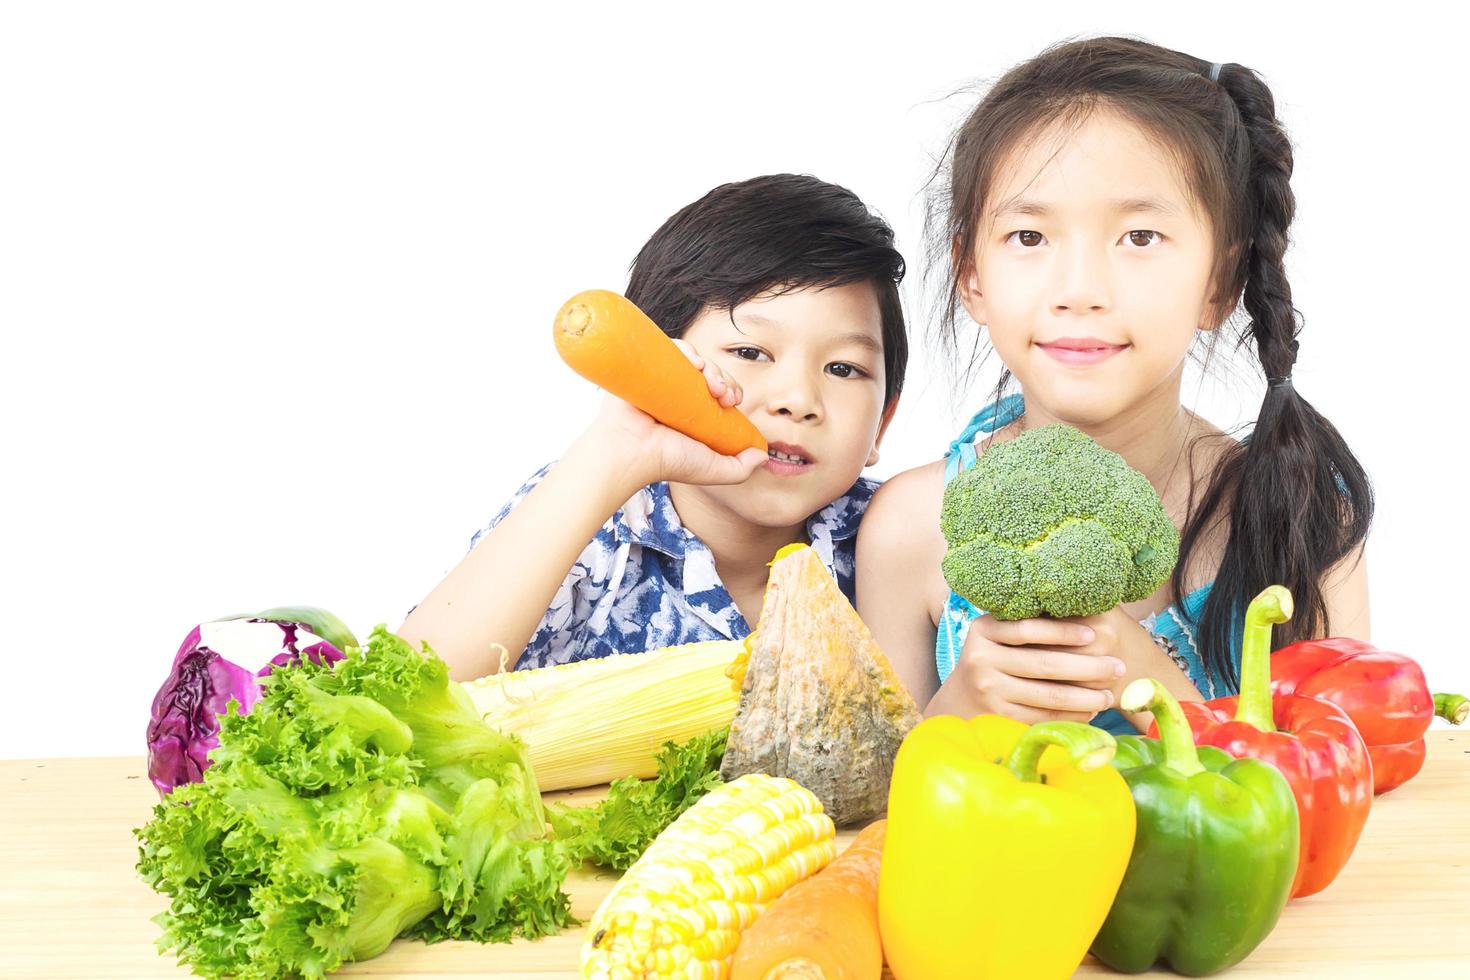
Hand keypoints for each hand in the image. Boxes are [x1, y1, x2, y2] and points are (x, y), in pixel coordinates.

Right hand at [579, 339, 767, 488]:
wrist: (632, 452)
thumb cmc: (667, 462)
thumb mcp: (713, 470)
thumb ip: (740, 468)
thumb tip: (763, 456)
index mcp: (692, 413)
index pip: (720, 390)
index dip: (732, 389)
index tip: (733, 401)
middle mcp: (677, 395)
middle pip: (710, 372)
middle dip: (725, 378)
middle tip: (723, 393)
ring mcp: (661, 379)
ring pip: (693, 359)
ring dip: (709, 364)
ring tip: (708, 379)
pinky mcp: (646, 367)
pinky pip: (669, 347)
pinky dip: (685, 349)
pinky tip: (693, 362)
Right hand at [929, 614, 1125, 723]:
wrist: (960, 698)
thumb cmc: (995, 659)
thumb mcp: (999, 636)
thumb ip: (1029, 624)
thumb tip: (1084, 608)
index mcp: (983, 630)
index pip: (1029, 628)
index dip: (1063, 632)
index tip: (1094, 635)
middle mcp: (981, 658)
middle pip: (1044, 664)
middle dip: (1088, 667)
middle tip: (1118, 667)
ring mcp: (988, 690)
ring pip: (1048, 695)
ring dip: (1085, 697)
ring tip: (1109, 696)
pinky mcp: (997, 717)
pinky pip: (1043, 717)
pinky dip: (1070, 716)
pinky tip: (1089, 713)